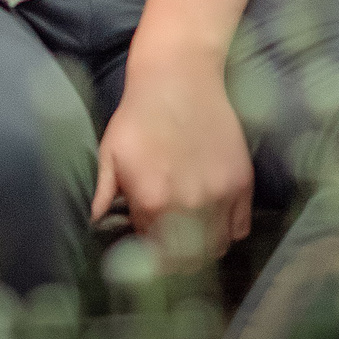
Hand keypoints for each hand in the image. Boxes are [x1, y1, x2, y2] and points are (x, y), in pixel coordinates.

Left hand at [91, 60, 251, 267]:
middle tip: (168, 250)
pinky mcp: (242, 182)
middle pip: (186, 260)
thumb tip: (96, 222)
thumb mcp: (110, 152)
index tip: (146, 251)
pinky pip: (240, 227)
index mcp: (153, 202)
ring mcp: (220, 194)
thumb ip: (104, 193)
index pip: (153, 255)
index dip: (148, 257)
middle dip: (175, 261)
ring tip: (191, 238)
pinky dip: (228, 231)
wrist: (179, 76)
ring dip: (202, 250)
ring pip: (215, 248)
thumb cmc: (139, 114)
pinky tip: (215, 221)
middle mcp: (190, 205)